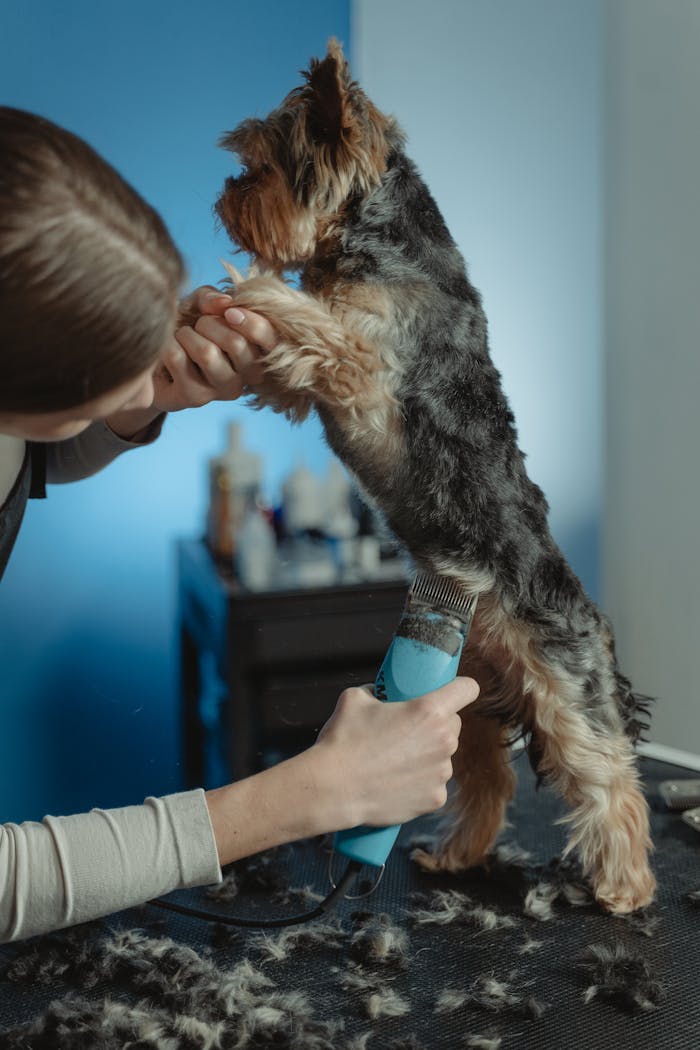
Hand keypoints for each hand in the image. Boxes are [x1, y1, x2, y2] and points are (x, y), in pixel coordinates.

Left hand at [152, 285, 277, 411]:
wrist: (155, 353)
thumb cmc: (186, 326)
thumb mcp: (199, 305)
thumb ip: (213, 298)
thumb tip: (225, 303)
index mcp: (257, 353)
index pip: (268, 338)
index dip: (249, 320)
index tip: (228, 312)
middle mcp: (246, 377)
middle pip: (236, 343)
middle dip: (208, 323)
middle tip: (197, 326)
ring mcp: (220, 390)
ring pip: (206, 352)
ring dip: (186, 335)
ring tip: (182, 339)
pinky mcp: (193, 397)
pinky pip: (177, 358)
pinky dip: (168, 345)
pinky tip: (168, 353)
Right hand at [313, 678, 479, 828]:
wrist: (333, 789)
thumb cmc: (344, 741)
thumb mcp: (356, 698)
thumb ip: (377, 691)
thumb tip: (381, 694)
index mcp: (429, 711)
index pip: (467, 689)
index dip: (460, 687)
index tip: (453, 691)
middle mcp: (443, 741)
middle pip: (453, 724)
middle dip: (436, 724)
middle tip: (409, 730)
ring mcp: (441, 773)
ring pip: (443, 756)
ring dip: (428, 755)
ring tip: (396, 760)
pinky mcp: (435, 798)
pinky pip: (434, 783)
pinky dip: (421, 782)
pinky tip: (397, 781)